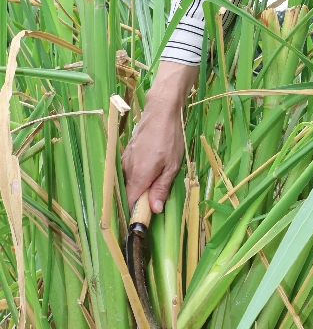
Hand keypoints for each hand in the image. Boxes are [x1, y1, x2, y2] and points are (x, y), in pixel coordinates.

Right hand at [122, 61, 198, 211]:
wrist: (160, 110)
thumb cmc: (170, 137)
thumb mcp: (172, 166)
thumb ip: (161, 188)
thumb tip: (153, 210)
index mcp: (138, 175)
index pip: (131, 203)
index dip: (137, 213)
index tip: (147, 219)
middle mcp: (126, 169)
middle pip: (129, 193)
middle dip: (141, 199)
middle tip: (157, 199)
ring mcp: (124, 160)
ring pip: (129, 181)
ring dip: (141, 186)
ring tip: (157, 180)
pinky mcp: (126, 153)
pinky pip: (129, 171)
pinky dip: (138, 175)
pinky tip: (151, 169)